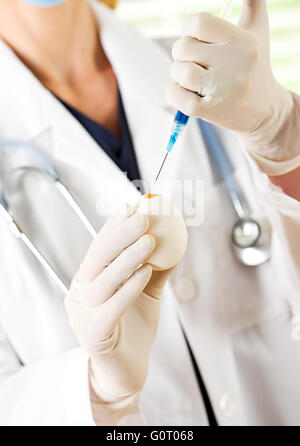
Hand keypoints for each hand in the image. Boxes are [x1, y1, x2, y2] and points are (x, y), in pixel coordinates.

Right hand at [65, 204, 172, 406]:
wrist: (127, 370)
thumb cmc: (134, 327)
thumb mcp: (147, 292)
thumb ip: (156, 267)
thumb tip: (176, 240)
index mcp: (88, 280)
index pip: (100, 247)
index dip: (114, 225)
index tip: (132, 205)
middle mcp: (80, 294)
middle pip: (97, 258)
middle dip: (120, 234)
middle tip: (143, 216)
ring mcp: (82, 314)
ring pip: (104, 280)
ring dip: (128, 257)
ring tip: (150, 241)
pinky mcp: (93, 334)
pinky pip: (112, 306)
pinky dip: (128, 287)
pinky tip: (145, 273)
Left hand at [166, 0, 299, 175]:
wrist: (265, 111)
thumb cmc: (255, 65)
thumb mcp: (258, 30)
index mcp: (243, 42)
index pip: (199, 23)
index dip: (188, 28)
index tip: (194, 36)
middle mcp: (234, 65)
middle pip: (183, 47)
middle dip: (183, 54)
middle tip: (196, 61)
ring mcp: (223, 89)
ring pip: (178, 71)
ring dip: (178, 75)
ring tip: (193, 79)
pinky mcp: (211, 111)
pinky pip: (175, 96)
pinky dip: (174, 93)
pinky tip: (187, 93)